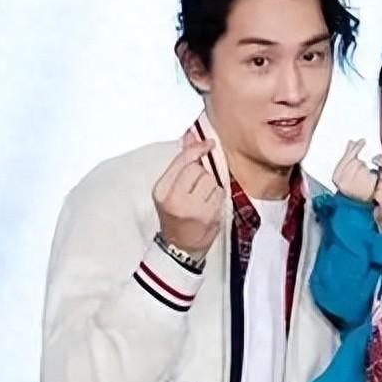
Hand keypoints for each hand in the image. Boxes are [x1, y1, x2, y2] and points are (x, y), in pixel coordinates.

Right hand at [152, 129, 220, 255]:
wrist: (179, 247)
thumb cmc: (175, 215)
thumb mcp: (170, 189)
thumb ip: (181, 162)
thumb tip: (190, 135)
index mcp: (162, 189)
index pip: (182, 160)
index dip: (197, 148)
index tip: (208, 144)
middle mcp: (174, 198)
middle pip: (198, 169)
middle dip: (201, 174)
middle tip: (196, 189)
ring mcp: (192, 208)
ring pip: (210, 180)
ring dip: (210, 187)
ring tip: (201, 199)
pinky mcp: (208, 216)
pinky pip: (219, 194)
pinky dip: (217, 198)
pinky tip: (209, 207)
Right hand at [331, 139, 376, 202]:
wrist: (355, 202)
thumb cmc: (351, 186)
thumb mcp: (346, 169)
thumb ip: (348, 155)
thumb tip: (351, 142)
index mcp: (336, 176)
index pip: (347, 158)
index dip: (354, 149)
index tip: (362, 140)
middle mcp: (343, 181)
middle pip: (355, 162)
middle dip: (359, 163)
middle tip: (360, 169)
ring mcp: (353, 186)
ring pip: (363, 167)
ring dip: (365, 170)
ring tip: (362, 179)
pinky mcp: (364, 189)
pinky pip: (371, 174)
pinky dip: (372, 175)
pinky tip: (369, 180)